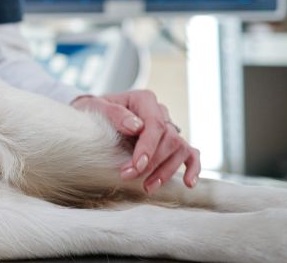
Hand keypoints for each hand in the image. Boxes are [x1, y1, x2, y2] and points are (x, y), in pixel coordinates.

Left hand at [72, 90, 200, 192]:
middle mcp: (160, 111)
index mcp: (144, 99)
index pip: (155, 124)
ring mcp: (168, 126)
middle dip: (152, 163)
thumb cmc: (95, 110)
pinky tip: (188, 183)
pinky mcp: (172, 142)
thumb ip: (115, 114)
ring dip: (166, 171)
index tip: (135, 166)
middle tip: (129, 177)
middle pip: (169, 139)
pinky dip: (192, 168)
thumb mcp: (96, 107)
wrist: (94, 114)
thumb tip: (136, 126)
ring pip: (180, 149)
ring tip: (147, 187)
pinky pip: (190, 153)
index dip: (148, 148)